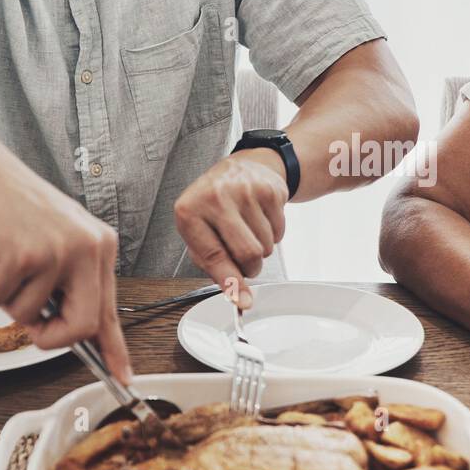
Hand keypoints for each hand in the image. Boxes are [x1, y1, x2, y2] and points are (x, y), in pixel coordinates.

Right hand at [0, 130, 131, 381]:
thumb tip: (76, 332)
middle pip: (81, 326)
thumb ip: (71, 282)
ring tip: (5, 260)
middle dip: (52, 338)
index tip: (123, 379)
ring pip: (29, 315)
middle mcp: (85, 249)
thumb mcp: (58, 240)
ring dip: (8, 297)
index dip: (115, 350)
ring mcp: (54, 252)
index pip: (110, 310)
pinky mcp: (18, 255)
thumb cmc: (14, 208)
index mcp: (100, 247)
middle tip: (35, 328)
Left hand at [173, 149, 288, 306]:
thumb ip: (215, 267)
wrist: (242, 167)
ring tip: (249, 232)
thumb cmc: (215, 206)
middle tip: (245, 262)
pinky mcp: (269, 190)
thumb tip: (239, 298)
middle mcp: (215, 197)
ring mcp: (245, 191)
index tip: (242, 302)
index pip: (213, 256)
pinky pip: (279, 232)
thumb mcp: (200, 232)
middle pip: (247, 254)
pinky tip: (260, 219)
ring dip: (261, 250)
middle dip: (251, 268)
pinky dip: (272, 234)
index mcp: (189, 211)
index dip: (231, 282)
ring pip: (266, 246)